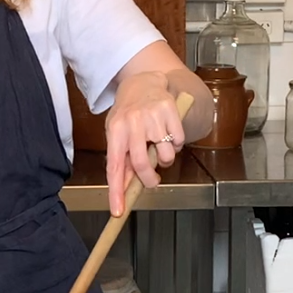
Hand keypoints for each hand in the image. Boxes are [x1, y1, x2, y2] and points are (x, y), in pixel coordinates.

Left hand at [104, 73, 184, 216]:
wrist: (142, 82)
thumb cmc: (128, 113)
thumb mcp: (118, 134)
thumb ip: (121, 160)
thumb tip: (124, 189)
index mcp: (115, 131)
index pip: (114, 167)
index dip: (116, 192)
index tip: (118, 210)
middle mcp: (133, 123)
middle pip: (142, 164)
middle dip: (149, 180)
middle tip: (152, 181)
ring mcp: (152, 117)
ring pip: (165, 156)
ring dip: (165, 160)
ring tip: (159, 147)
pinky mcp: (170, 111)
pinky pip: (178, 142)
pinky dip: (175, 144)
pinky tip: (167, 133)